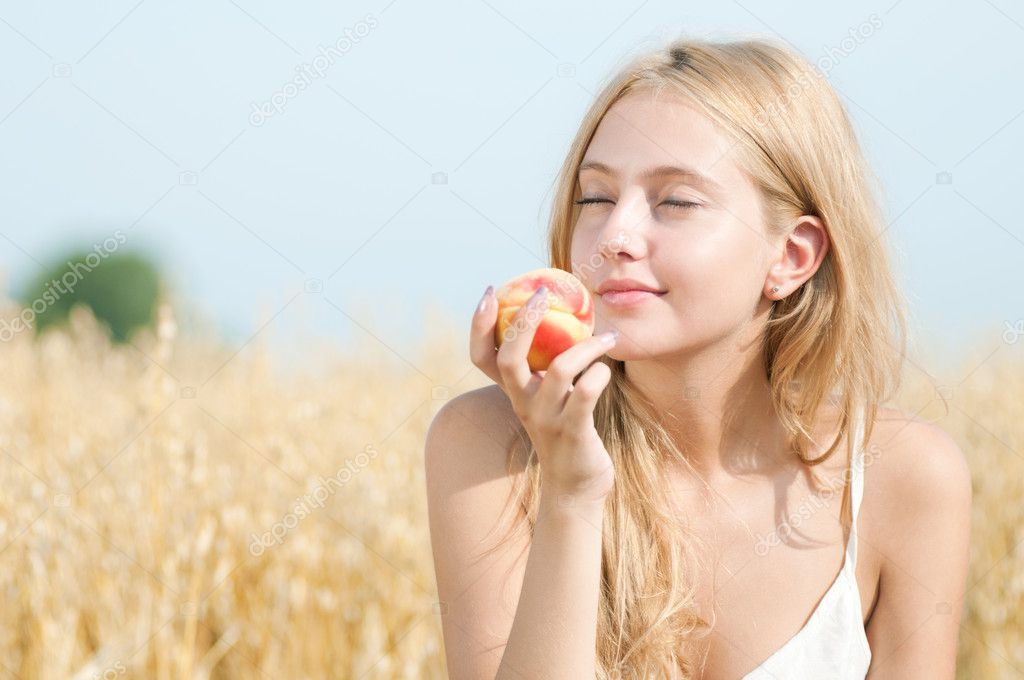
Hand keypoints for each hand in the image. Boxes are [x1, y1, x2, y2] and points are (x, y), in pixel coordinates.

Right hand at [470, 284, 618, 502]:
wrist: (575, 486)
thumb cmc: (566, 430)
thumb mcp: (547, 397)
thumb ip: (546, 366)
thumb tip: (565, 315)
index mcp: (513, 391)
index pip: (481, 355)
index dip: (478, 324)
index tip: (490, 291)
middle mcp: (522, 403)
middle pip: (508, 358)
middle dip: (524, 321)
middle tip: (543, 294)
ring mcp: (545, 419)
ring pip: (559, 370)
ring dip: (586, 347)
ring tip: (607, 338)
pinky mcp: (572, 432)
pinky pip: (586, 394)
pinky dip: (599, 374)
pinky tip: (608, 370)